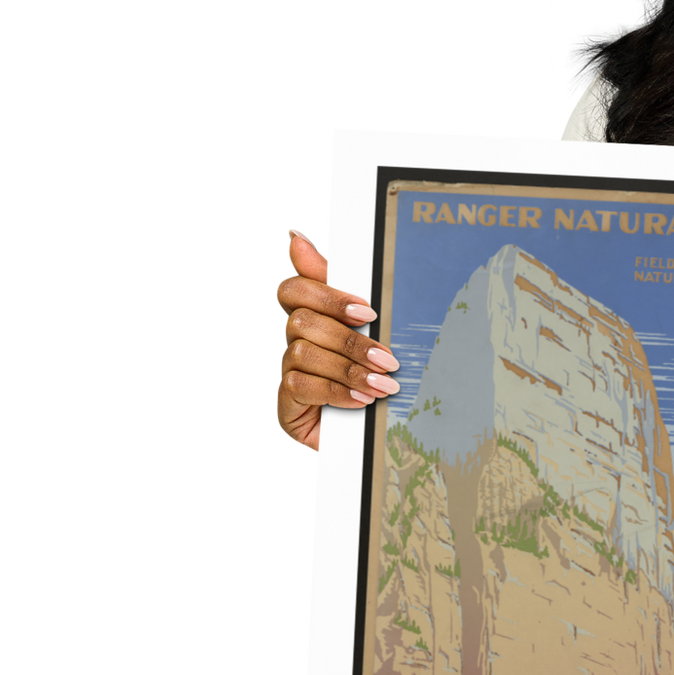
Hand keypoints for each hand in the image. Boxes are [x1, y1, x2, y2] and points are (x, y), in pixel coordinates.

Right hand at [273, 227, 400, 451]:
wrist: (363, 436)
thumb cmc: (367, 376)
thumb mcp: (367, 334)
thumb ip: (345, 291)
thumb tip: (298, 237)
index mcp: (309, 316)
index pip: (292, 288)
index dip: (325, 295)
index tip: (366, 311)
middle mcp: (292, 340)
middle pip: (302, 322)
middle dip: (350, 340)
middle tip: (387, 358)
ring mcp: (286, 370)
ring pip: (303, 353)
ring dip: (349, 368)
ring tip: (383, 384)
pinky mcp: (286, 401)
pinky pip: (301, 386)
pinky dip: (336, 392)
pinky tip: (362, 399)